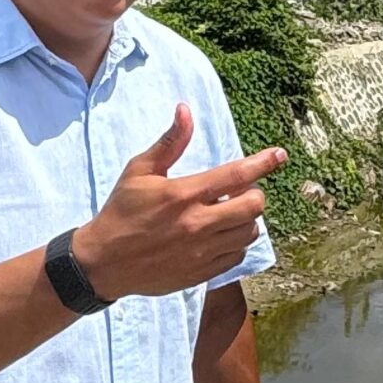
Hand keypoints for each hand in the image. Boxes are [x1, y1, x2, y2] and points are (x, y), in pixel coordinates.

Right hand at [75, 106, 282, 301]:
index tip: (279, 155)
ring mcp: (202, 251)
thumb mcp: (139, 171)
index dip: (263, 163)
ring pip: (249, 232)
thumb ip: (169, 143)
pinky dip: (235, 243)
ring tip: (228, 214)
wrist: (104, 262)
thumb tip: (185, 110)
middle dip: (253, 194)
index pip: (236, 175)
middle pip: (253, 206)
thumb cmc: (121, 211)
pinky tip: (219, 235)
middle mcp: (197, 223)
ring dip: (246, 219)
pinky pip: (237, 256)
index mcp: (184, 194)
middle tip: (239, 192)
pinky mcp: (202, 272)